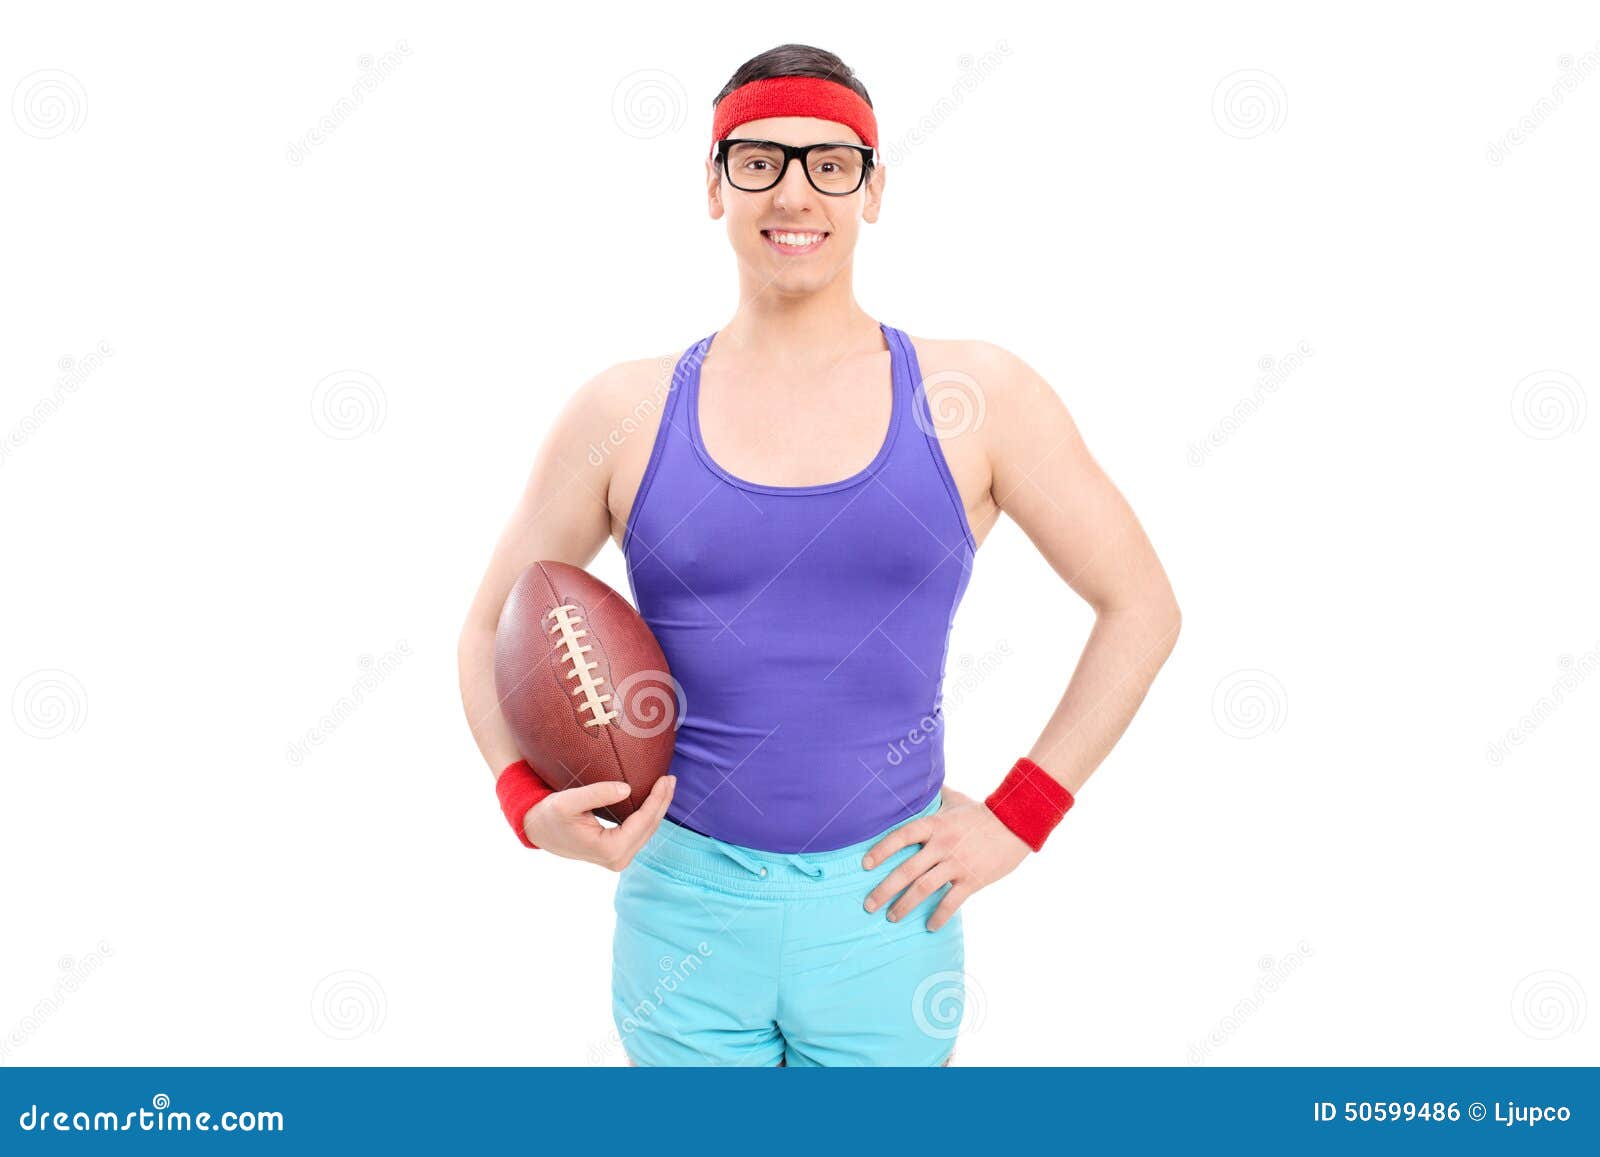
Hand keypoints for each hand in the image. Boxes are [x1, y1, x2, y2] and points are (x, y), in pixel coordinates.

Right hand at [523, 775, 676, 870]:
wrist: (539, 830)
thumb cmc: (551, 815)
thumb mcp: (568, 801)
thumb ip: (597, 794)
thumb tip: (627, 789)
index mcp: (609, 849)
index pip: (642, 821)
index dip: (657, 799)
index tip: (666, 778)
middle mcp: (617, 859)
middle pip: (649, 827)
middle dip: (662, 802)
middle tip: (672, 778)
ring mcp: (618, 859)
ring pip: (647, 831)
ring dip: (658, 808)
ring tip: (667, 786)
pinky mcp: (617, 854)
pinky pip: (639, 833)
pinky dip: (648, 816)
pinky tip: (654, 800)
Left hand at [861, 787, 1030, 930]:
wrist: (1016, 824)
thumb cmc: (982, 811)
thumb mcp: (955, 799)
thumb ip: (935, 796)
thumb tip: (919, 783)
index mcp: (935, 825)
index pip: (901, 836)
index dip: (881, 850)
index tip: (865, 865)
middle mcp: (942, 845)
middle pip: (907, 870)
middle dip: (884, 890)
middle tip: (869, 905)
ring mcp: (957, 864)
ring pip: (924, 889)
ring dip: (904, 905)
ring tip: (892, 917)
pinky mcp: (972, 880)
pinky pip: (951, 902)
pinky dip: (939, 917)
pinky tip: (929, 927)